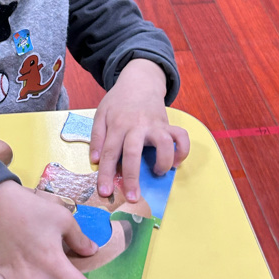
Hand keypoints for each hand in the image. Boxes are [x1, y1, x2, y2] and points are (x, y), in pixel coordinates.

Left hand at [90, 58, 189, 201]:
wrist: (139, 81)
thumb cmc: (118, 102)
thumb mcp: (101, 114)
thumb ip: (97, 137)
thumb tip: (96, 161)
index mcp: (117, 125)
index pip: (110, 152)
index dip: (107, 174)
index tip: (105, 192)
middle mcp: (137, 125)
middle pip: (133, 152)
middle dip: (132, 177)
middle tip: (132, 197)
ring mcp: (155, 125)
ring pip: (164, 143)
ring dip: (163, 161)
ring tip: (158, 173)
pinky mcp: (168, 124)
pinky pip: (181, 137)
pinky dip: (182, 150)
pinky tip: (175, 162)